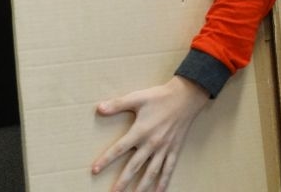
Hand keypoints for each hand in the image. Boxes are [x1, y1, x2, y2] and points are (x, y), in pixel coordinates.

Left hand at [92, 76, 207, 191]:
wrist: (185, 97)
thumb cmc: (159, 97)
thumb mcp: (137, 98)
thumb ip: (118, 104)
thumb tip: (99, 108)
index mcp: (140, 131)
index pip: (119, 149)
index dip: (106, 160)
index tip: (95, 170)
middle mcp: (151, 144)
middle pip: (134, 167)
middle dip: (123, 182)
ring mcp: (164, 149)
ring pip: (151, 172)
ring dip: (142, 187)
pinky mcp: (174, 150)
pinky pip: (168, 169)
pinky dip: (164, 182)